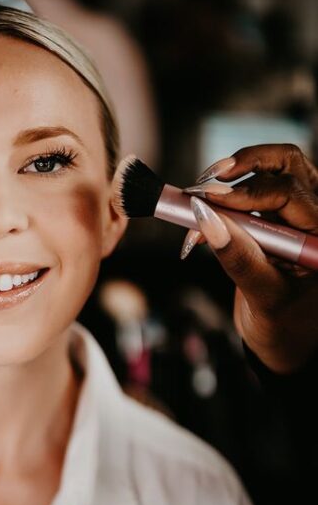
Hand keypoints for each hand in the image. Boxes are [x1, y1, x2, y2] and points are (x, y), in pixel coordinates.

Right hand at [181, 143, 317, 373]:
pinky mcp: (276, 216)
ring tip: (199, 197)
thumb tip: (207, 220)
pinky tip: (199, 226)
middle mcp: (315, 215)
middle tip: (204, 185)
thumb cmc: (286, 326)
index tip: (206, 201)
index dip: (246, 192)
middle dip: (241, 167)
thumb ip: (240, 259)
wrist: (285, 341)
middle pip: (286, 162)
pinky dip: (221, 201)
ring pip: (270, 167)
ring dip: (231, 177)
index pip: (289, 192)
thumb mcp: (264, 297)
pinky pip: (250, 191)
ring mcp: (297, 213)